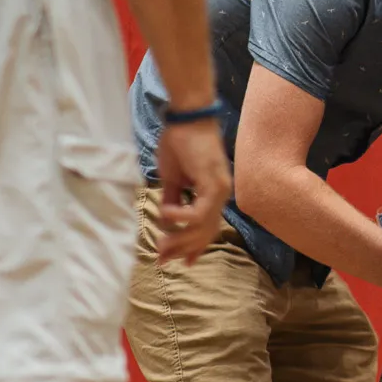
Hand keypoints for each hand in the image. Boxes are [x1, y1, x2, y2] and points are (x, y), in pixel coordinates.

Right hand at [151, 118, 230, 263]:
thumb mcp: (172, 178)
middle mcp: (221, 196)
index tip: (183, 264)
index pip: (207, 228)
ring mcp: (219, 190)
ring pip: (202, 227)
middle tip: (161, 259)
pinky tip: (165, 214)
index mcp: (212, 195)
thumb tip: (166, 219)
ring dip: (179, 239)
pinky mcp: (213, 184)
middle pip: (205, 233)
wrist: (187, 118)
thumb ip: (171, 199)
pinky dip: (180, 217)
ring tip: (160, 243)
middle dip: (182, 250)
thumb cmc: (180, 142)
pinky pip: (198, 212)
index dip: (195, 247)